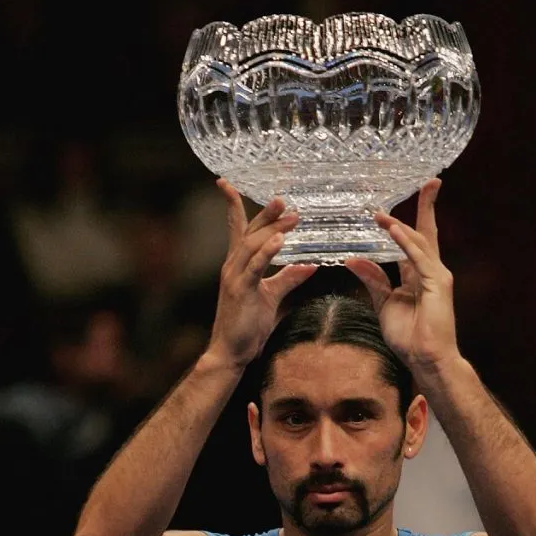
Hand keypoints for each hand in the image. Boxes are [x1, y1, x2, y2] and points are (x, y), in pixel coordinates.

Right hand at [210, 180, 316, 366]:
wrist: (231, 352)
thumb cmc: (247, 325)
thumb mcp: (271, 297)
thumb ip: (288, 278)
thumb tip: (309, 265)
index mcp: (238, 265)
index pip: (237, 229)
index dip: (232, 205)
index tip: (226, 184)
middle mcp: (232, 266)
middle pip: (249, 232)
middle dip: (265, 214)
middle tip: (283, 198)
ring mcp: (234, 277)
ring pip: (252, 245)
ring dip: (272, 228)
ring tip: (291, 216)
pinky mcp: (240, 291)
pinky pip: (254, 267)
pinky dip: (267, 252)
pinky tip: (280, 241)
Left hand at [345, 179, 458, 372]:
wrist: (425, 359)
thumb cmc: (409, 337)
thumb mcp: (384, 303)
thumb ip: (373, 280)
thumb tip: (353, 259)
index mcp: (419, 275)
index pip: (416, 240)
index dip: (410, 219)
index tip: (405, 199)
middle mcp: (431, 271)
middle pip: (427, 232)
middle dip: (427, 206)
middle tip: (427, 182)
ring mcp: (437, 276)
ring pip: (420, 242)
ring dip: (401, 225)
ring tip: (381, 213)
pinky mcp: (438, 284)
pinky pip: (420, 258)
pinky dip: (406, 243)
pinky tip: (393, 231)